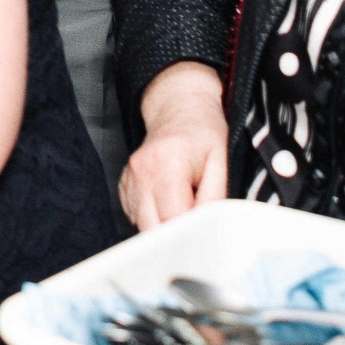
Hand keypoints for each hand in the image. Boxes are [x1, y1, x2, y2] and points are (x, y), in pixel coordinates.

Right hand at [121, 62, 227, 228]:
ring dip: (162, 226)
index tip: (202, 236)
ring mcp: (130, 177)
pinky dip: (152, 217)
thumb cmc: (202, 133)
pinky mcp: (124, 183)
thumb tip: (207, 227)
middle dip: (174, 235)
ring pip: (141, 225)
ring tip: (182, 207)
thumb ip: (214, 198)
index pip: (173, 218)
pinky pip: (135, 215)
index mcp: (169, 164)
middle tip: (194, 228)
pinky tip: (167, 202)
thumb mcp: (220, 162)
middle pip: (152, 227)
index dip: (190, 233)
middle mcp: (143, 170)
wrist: (179, 108)